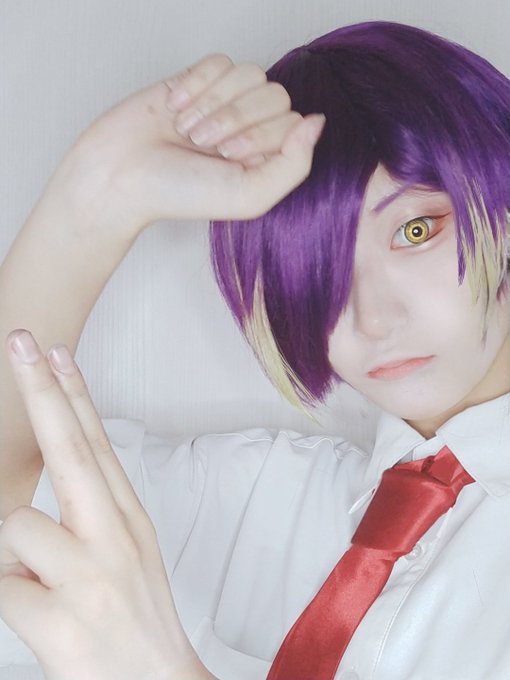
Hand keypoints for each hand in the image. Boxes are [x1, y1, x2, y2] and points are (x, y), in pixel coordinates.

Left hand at [0, 330, 213, 679]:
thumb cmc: (135, 614)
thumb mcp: (124, 552)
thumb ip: (85, 514)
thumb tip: (28, 496)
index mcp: (126, 515)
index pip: (96, 442)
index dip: (73, 394)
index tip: (55, 352)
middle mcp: (113, 533)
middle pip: (70, 448)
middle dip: (41, 390)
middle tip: (20, 342)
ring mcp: (90, 572)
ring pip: (16, 526)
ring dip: (16, 554)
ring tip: (43, 585)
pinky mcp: (62, 617)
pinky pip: (4, 585)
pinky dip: (12, 596)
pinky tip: (41, 614)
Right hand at [64, 53, 325, 231]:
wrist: (119, 176)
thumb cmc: (179, 194)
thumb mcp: (249, 196)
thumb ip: (294, 165)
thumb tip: (318, 121)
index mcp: (266, 158)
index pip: (292, 122)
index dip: (260, 134)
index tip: (227, 156)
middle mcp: (250, 129)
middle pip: (274, 93)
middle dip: (235, 118)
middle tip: (204, 145)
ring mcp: (224, 103)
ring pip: (250, 72)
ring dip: (214, 102)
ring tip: (188, 130)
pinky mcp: (197, 81)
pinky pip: (219, 61)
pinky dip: (196, 84)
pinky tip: (176, 110)